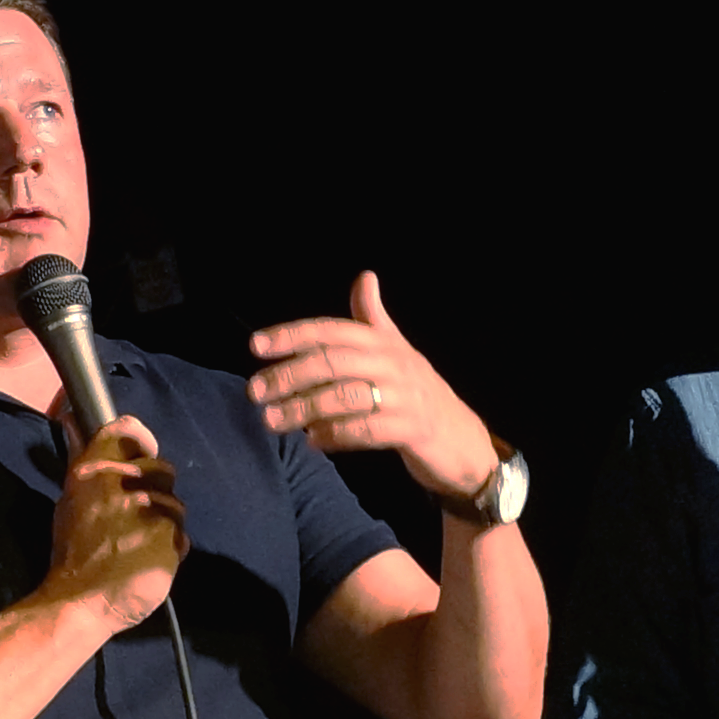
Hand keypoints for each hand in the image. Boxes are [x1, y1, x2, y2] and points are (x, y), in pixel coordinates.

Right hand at [36, 415, 185, 633]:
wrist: (79, 603)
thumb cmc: (72, 553)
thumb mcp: (68, 501)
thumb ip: (82, 462)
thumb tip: (74, 421)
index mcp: (94, 471)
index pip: (127, 430)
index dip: (138, 439)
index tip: (139, 454)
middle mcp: (123, 485)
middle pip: (162, 468)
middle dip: (156, 489)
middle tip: (136, 515)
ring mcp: (149, 511)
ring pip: (175, 504)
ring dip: (164, 522)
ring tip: (140, 544)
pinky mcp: (169, 539)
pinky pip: (182, 535)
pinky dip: (171, 547)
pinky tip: (149, 560)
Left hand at [246, 272, 498, 504]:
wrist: (463, 440)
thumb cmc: (421, 394)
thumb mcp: (399, 352)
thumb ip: (373, 319)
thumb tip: (365, 277)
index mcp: (385, 343)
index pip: (333, 331)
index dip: (293, 335)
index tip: (256, 346)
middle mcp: (395, 363)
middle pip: (333, 362)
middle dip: (290, 375)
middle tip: (255, 392)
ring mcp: (406, 397)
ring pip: (345, 397)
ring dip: (304, 409)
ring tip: (273, 421)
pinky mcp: (413, 430)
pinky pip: (367, 431)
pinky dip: (336, 436)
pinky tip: (313, 441)